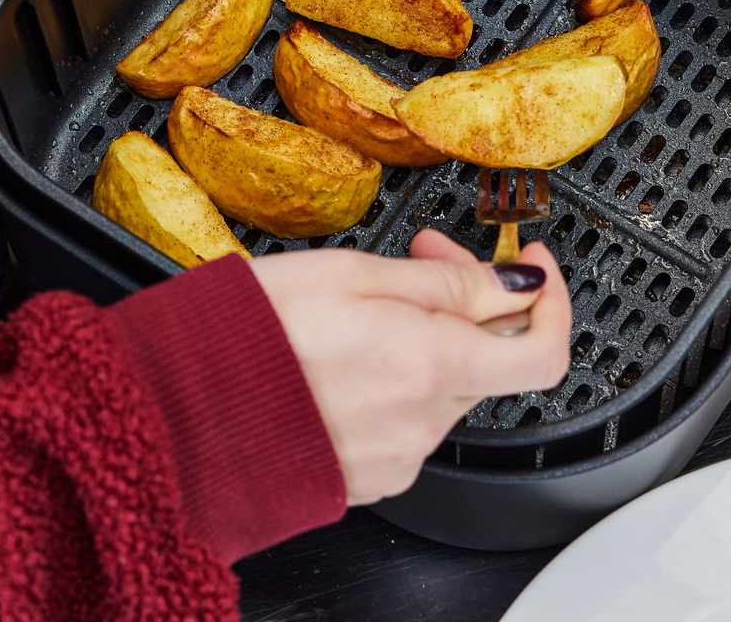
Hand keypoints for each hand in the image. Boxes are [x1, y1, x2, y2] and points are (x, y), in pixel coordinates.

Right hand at [252, 232, 571, 505]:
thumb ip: (449, 284)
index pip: (544, 353)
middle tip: (420, 253)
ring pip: (443, 388)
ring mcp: (397, 457)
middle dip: (467, 301)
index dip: (552, 303)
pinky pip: (406, 423)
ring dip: (427, 340)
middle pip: (485, 359)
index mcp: (432, 364)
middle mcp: (424, 422)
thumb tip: (514, 283)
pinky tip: (346, 357)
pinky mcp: (367, 478)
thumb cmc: (251, 334)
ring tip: (363, 304)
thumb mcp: (354, 274)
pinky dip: (395, 383)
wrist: (178, 408)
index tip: (532, 266)